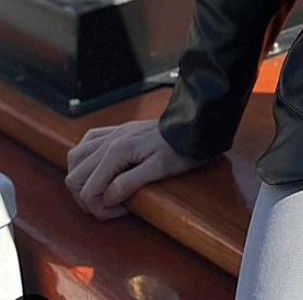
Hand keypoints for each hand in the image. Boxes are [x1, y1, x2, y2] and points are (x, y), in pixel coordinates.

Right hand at [65, 119, 202, 219]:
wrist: (192, 126)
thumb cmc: (179, 149)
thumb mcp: (159, 169)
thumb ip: (130, 183)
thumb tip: (107, 197)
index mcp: (117, 151)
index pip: (89, 191)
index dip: (100, 209)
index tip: (121, 211)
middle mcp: (109, 140)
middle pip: (75, 178)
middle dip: (87, 199)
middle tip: (109, 206)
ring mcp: (111, 134)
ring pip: (75, 159)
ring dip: (81, 180)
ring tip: (101, 191)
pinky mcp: (116, 131)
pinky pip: (86, 142)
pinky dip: (84, 159)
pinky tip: (98, 168)